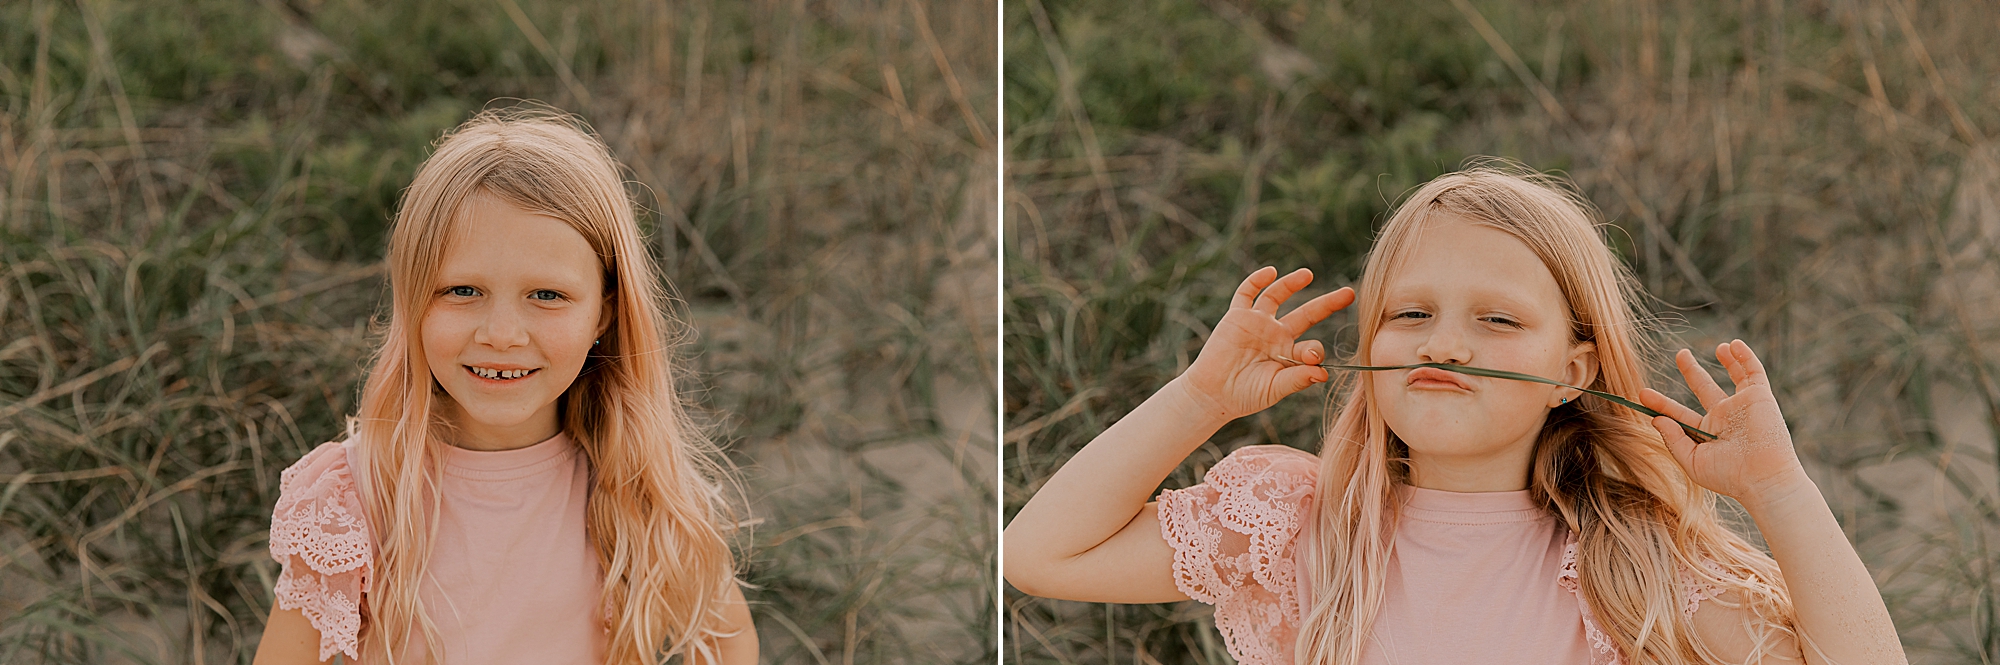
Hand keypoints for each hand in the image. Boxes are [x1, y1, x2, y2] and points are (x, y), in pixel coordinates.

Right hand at [1177, 267, 1353, 420]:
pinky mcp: (1237, 317)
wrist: (1212, 394)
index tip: (1311, 358)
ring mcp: (1257, 323)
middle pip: (1307, 313)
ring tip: (1308, 274)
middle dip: (1327, 304)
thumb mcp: (1275, 388)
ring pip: (1278, 296)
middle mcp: (1276, 335)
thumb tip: (1323, 373)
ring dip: (1292, 283)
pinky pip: (1247, 293)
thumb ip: (1298, 379)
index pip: (1311, 345)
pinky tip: (1271, 272)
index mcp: (1289, 354)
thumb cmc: (1245, 395)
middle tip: (1349, 294)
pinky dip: (1257, 281)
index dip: (1314, 351)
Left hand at [1638, 340, 1809, 507]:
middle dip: (1692, 371)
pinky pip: (1753, 372)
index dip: (1661, 404)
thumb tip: (1656, 419)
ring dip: (1727, 360)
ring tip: (1719, 346)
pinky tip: (1734, 345)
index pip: (1679, 414)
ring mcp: (1742, 406)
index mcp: (1706, 434)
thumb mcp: (1693, 462)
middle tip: (1680, 354)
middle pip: (1704, 388)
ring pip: (1734, 376)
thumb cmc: (1729, 476)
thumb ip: (1673, 440)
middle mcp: (1724, 418)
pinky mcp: (1760, 398)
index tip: (1642, 394)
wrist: (1762, 479)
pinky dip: (1745, 357)